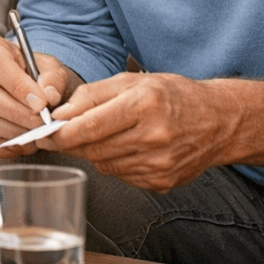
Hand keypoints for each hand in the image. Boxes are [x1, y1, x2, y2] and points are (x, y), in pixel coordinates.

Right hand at [0, 36, 78, 156]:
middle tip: (42, 124)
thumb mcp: (48, 66)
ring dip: (12, 132)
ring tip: (34, 135)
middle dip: (18, 115)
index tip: (41, 104)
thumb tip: (49, 97)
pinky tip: (20, 144)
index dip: (19, 87)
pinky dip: (2, 146)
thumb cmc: (31, 74)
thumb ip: (53, 78)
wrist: (17, 86)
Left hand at [44, 72, 238, 190]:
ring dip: (93, 153)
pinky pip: (122, 176)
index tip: (43, 134)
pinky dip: (114, 163)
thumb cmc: (173, 95)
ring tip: (101, 136)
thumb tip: (60, 114)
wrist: (219, 121)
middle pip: (94, 149)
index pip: (89, 126)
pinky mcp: (163, 182)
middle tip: (59, 136)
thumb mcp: (132, 81)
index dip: (61, 134)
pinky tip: (125, 148)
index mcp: (144, 106)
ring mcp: (160, 164)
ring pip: (104, 165)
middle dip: (71, 144)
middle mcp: (154, 137)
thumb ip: (91, 95)